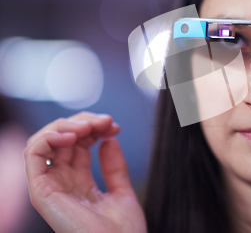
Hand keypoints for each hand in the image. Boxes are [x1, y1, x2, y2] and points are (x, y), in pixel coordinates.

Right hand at [24, 112, 146, 232]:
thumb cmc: (123, 232)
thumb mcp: (122, 191)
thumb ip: (114, 167)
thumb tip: (109, 140)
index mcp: (79, 183)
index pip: (77, 145)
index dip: (94, 129)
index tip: (115, 126)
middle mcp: (62, 183)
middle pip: (61, 140)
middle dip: (83, 122)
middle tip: (106, 121)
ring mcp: (51, 187)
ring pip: (43, 142)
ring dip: (65, 126)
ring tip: (89, 127)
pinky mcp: (42, 192)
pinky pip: (33, 156)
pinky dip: (48, 137)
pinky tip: (71, 135)